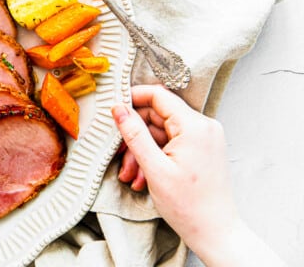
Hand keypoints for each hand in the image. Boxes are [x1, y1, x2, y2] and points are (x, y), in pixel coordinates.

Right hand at [112, 85, 285, 266]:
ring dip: (142, 151)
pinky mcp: (201, 150)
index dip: (133, 98)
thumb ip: (134, 134)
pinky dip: (155, 157)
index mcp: (195, 126)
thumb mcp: (154, 168)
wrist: (216, 233)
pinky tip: (144, 176)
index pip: (158, 95)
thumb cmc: (189, 206)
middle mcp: (203, 127)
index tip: (114, 108)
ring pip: (161, 133)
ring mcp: (204, 139)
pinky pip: (171, 144)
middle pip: (158, 116)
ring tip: (132, 174)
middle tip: (121, 155)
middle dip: (135, 135)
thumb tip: (118, 108)